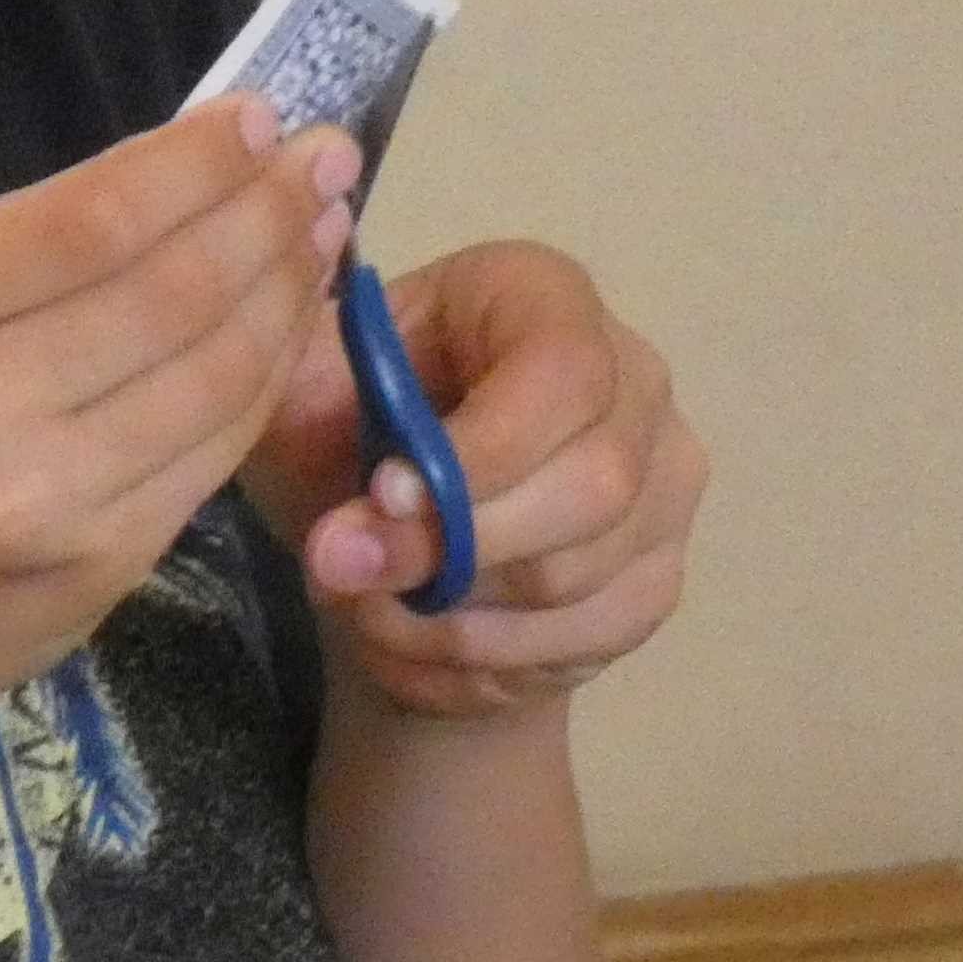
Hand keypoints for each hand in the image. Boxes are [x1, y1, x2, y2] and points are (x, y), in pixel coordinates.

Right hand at [0, 99, 357, 738]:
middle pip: (171, 290)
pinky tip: (290, 326)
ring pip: (215, 371)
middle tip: (328, 158)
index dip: (196, 163)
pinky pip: (215, 447)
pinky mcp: (105, 562)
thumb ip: (22, 254)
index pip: (90, 219)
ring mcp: (46, 496)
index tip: (262, 115)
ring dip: (288, 290)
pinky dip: (267, 376)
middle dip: (268, 213)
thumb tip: (192, 171)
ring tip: (325, 231)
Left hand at [252, 238, 702, 716]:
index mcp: (542, 297)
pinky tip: (405, 646)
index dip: (478, 452)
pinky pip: (588, 642)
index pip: (563, 374)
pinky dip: (479, 664)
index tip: (376, 493)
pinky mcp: (655, 578)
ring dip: (450, 615)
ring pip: (583, 577)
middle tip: (342, 570)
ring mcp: (662, 486)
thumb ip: (312, 401)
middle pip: (593, 487)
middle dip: (453, 548)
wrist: (378, 514)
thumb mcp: (300, 385)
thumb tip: (364, 463)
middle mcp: (634, 381)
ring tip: (359, 605)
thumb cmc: (337, 422)